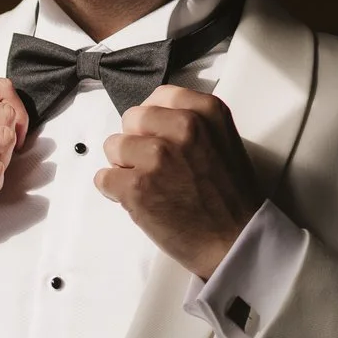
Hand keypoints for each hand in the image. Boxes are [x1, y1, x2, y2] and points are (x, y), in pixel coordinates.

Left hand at [96, 85, 259, 278]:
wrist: (235, 241)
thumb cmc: (230, 198)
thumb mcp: (223, 142)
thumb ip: (190, 123)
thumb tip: (151, 120)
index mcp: (206, 112)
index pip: (159, 97)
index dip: (152, 120)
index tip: (158, 137)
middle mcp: (182, 127)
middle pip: (131, 118)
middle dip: (136, 141)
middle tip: (155, 166)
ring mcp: (157, 156)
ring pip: (113, 146)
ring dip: (124, 167)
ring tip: (151, 185)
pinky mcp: (137, 186)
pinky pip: (103, 178)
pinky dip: (115, 191)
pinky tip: (141, 201)